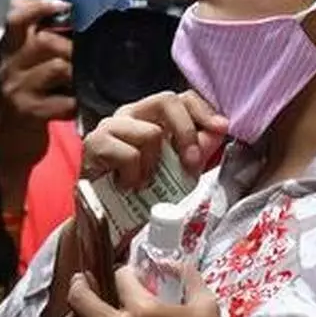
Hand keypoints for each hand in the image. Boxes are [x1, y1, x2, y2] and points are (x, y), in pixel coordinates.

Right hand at [0, 0, 76, 128]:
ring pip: (57, 67)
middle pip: (44, 41)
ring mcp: (17, 90)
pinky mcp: (29, 113)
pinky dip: (77, 102)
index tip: (64, 4)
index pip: (18, 18)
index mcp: (11, 47)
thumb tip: (78, 9)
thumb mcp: (28, 62)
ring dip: (78, 73)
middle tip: (87, 55)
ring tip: (83, 81)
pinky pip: (64, 101)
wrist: (12, 139)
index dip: (40, 6)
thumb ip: (44, 37)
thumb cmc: (31, 93)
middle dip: (72, 46)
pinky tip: (78, 105)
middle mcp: (9, 65)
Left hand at [64, 265, 234, 316]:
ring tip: (83, 310)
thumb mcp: (206, 308)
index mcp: (145, 312)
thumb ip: (188, 276)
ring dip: (77, 314)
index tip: (128, 275)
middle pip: (81, 298)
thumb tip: (169, 262)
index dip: (124, 271)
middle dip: (81, 283)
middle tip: (83, 279)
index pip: (120, 277)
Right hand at [81, 91, 227, 187]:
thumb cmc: (140, 191)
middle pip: (166, 101)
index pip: (180, 97)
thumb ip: (197, 151)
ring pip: (151, 132)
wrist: (105, 219)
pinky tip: (126, 186)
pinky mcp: (95, 143)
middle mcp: (130, 114)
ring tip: (144, 182)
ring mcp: (110, 126)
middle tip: (191, 163)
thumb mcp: (177, 171)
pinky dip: (134, 176)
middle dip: (186, 132)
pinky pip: (130, 154)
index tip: (220, 129)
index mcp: (150, 116)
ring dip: (155, 165)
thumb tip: (217, 133)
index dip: (203, 111)